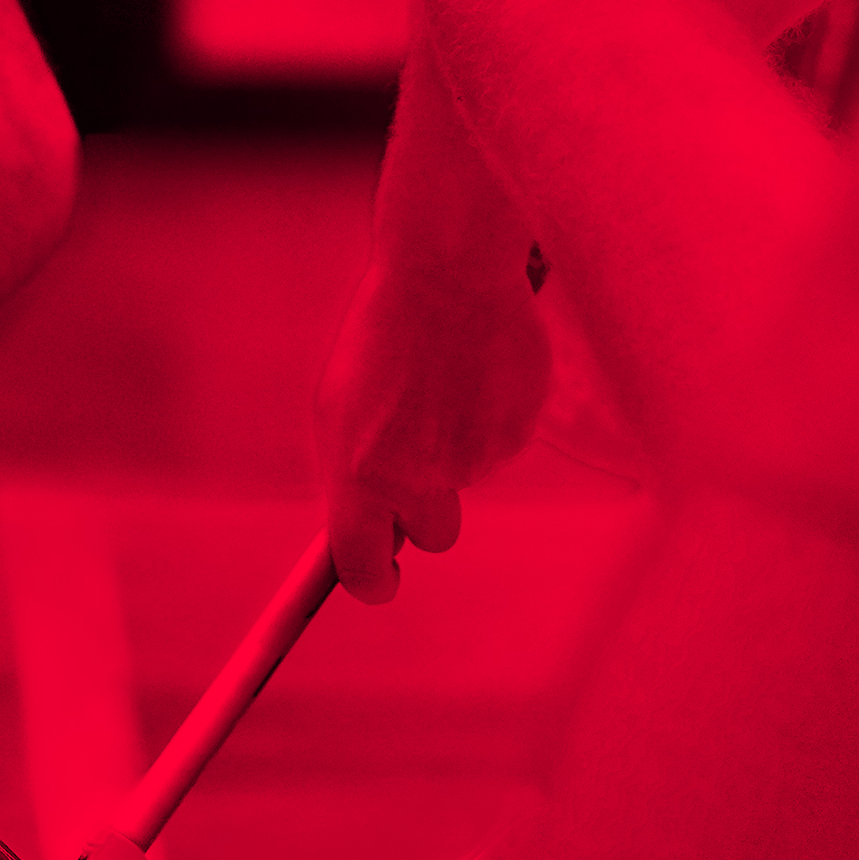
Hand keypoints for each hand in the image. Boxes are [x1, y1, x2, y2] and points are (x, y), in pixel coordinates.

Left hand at [316, 261, 551, 602]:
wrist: (446, 276)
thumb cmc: (380, 342)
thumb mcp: (341, 411)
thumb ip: (351, 477)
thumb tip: (363, 532)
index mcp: (359, 475)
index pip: (361, 565)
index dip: (372, 583)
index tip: (380, 583)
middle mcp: (419, 477)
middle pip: (433, 535)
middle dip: (425, 512)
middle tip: (415, 459)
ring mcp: (474, 458)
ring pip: (468, 481)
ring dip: (455, 449)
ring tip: (440, 387)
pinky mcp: (518, 432)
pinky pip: (499, 446)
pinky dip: (487, 421)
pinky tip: (473, 375)